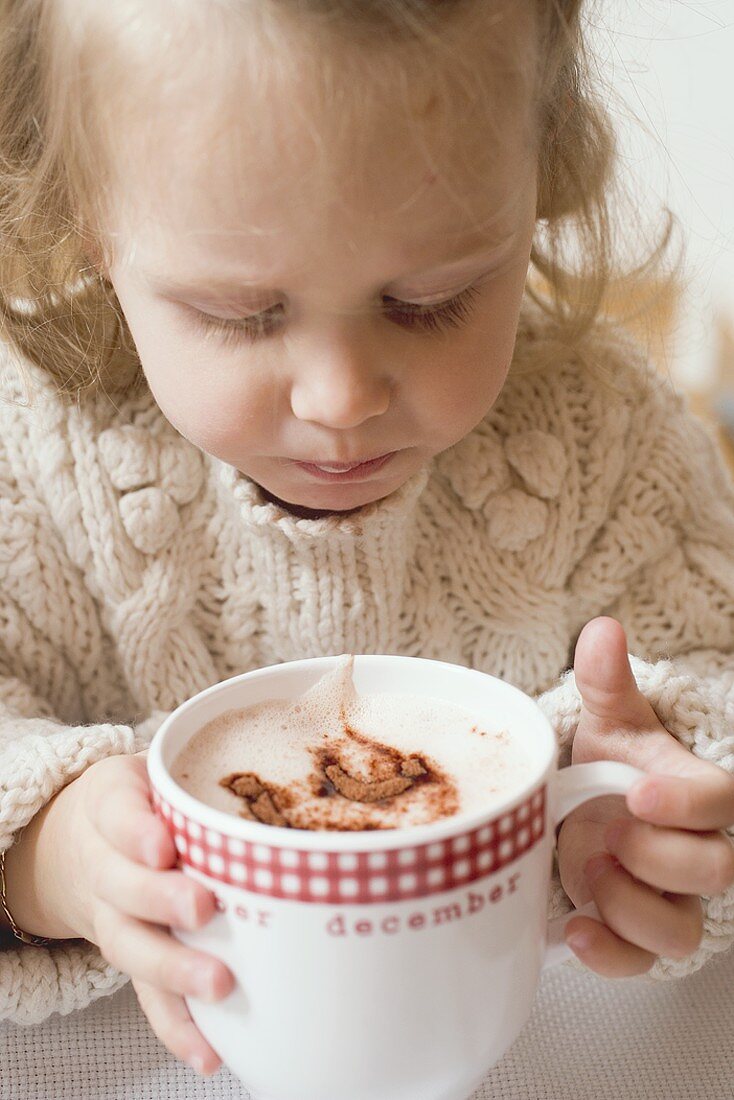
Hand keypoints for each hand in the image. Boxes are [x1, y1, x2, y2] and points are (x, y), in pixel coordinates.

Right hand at [15, 753, 233, 1073]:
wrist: (91, 838)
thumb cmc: (149, 798)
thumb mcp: (164, 767)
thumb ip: (209, 769)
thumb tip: (291, 762)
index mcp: (110, 804)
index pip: (116, 814)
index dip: (136, 831)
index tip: (163, 845)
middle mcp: (104, 864)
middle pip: (121, 886)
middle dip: (160, 900)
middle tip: (202, 908)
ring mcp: (113, 917)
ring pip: (132, 947)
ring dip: (172, 969)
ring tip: (217, 984)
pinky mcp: (133, 958)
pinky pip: (147, 997)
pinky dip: (177, 1026)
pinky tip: (210, 1050)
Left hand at [557, 617, 733, 976]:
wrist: (594, 807)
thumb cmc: (615, 762)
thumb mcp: (611, 720)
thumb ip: (608, 682)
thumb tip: (602, 630)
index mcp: (698, 793)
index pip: (723, 803)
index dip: (687, 805)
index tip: (637, 793)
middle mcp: (697, 851)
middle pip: (713, 870)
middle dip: (654, 856)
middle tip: (605, 831)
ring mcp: (672, 898)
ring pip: (681, 930)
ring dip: (630, 908)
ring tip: (587, 869)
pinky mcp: (640, 932)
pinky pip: (642, 963)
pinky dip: (609, 955)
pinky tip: (574, 932)